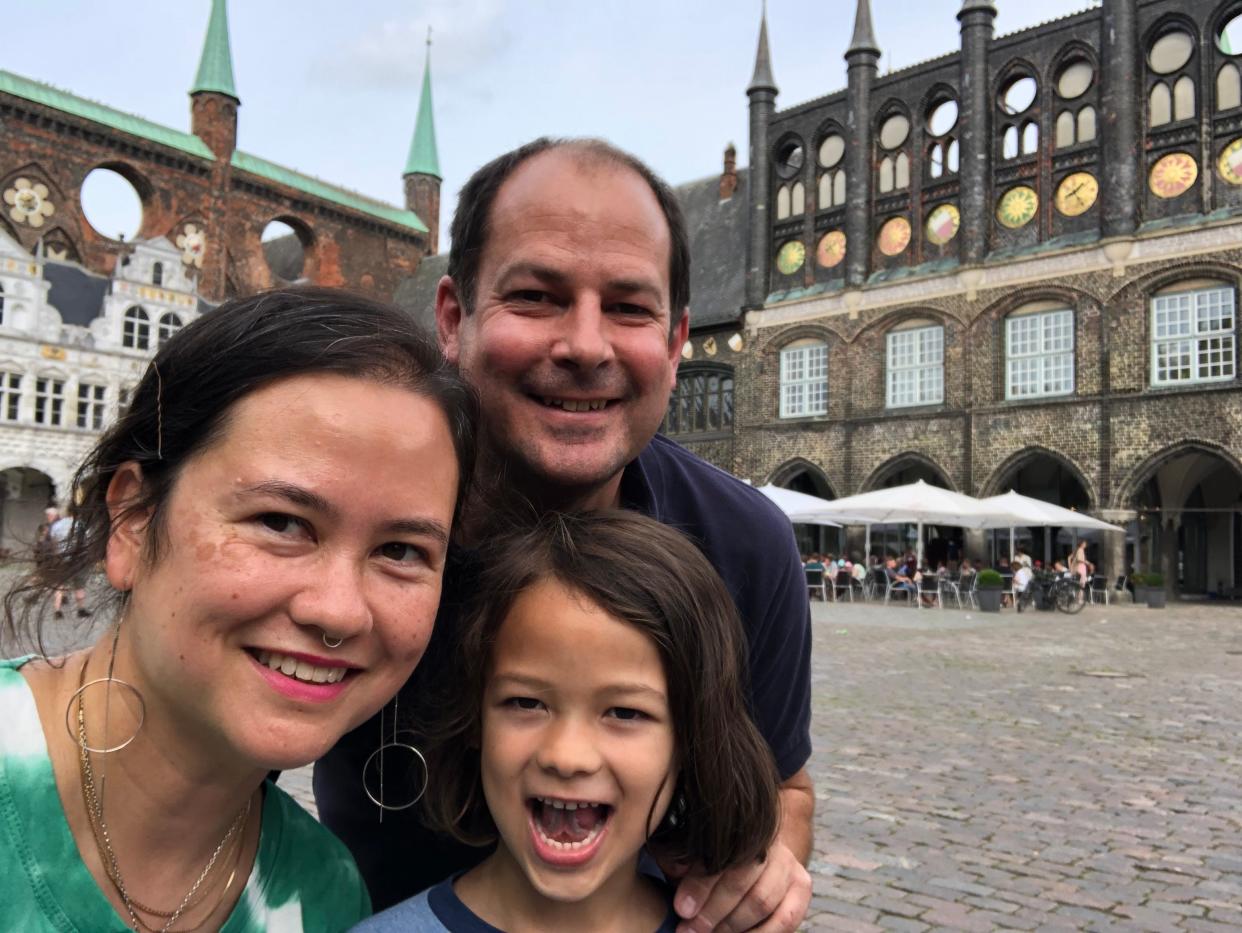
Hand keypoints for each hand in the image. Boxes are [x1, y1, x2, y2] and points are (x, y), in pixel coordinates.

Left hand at [671, 839, 810, 932]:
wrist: (758, 855)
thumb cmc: (717, 858)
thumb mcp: (697, 854)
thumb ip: (684, 859)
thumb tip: (674, 868)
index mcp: (740, 827)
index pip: (720, 856)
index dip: (699, 885)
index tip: (681, 908)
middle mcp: (768, 842)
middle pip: (741, 881)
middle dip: (712, 911)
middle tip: (690, 930)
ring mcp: (788, 864)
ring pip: (761, 901)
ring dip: (732, 926)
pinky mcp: (802, 887)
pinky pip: (785, 919)